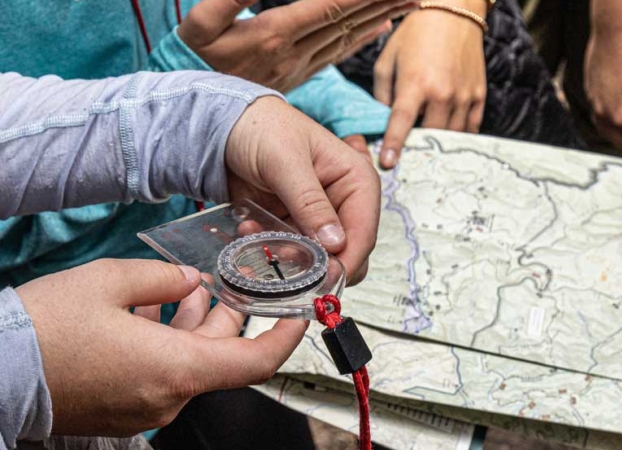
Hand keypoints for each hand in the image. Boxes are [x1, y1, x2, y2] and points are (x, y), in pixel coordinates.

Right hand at [17, 259, 307, 435]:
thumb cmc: (44, 331)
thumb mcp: (110, 281)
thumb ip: (164, 278)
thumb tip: (191, 281)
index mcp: (175, 369)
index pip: (255, 362)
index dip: (286, 337)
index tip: (301, 314)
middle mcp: (167, 397)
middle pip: (220, 353)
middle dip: (225, 313)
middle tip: (220, 279)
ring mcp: (145, 408)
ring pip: (190, 360)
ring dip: (192, 323)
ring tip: (178, 288)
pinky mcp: (124, 409)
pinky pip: (162, 373)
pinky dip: (167, 341)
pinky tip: (147, 311)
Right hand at [178, 0, 417, 92]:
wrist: (187, 106)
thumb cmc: (188, 59)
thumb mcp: (201, 22)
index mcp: (275, 34)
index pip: (330, 7)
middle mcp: (293, 52)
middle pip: (348, 21)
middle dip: (384, 1)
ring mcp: (297, 65)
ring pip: (347, 37)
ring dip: (380, 17)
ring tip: (410, 2)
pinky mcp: (295, 74)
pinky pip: (337, 53)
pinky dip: (361, 38)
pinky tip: (380, 27)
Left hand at [225, 97, 379, 284]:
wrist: (228, 126)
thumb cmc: (264, 129)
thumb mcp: (287, 162)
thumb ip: (310, 203)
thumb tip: (336, 244)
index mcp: (358, 182)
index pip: (364, 233)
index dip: (347, 262)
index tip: (323, 282)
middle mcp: (344, 205)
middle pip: (346, 254)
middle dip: (316, 265)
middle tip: (282, 258)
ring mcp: (319, 219)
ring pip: (317, 261)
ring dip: (287, 257)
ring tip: (258, 235)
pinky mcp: (294, 227)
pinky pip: (290, 254)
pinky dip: (269, 249)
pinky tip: (249, 227)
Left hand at [374, 2, 486, 168]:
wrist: (453, 12)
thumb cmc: (416, 34)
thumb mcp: (388, 60)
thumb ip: (382, 94)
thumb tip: (381, 122)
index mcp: (416, 83)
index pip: (402, 123)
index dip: (393, 145)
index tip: (388, 163)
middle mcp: (442, 92)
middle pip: (429, 135)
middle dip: (417, 146)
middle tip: (408, 153)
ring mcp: (463, 95)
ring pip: (450, 135)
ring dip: (437, 142)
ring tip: (426, 145)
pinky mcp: (478, 95)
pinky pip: (470, 127)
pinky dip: (458, 135)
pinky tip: (446, 135)